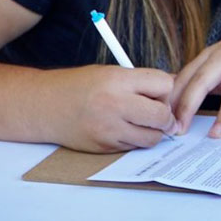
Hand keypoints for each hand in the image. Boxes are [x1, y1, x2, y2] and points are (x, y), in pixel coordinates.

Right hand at [45, 65, 176, 152]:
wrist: (43, 107)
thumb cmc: (80, 86)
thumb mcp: (111, 72)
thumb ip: (141, 81)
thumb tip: (176, 87)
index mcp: (118, 80)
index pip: (165, 85)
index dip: (165, 89)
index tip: (157, 92)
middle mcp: (114, 105)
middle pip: (163, 115)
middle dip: (165, 115)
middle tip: (157, 112)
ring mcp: (109, 130)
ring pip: (153, 137)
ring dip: (153, 131)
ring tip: (139, 121)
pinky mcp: (105, 147)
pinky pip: (135, 147)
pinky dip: (135, 140)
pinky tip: (123, 129)